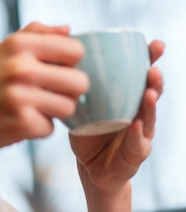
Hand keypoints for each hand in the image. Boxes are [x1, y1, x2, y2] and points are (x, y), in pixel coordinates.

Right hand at [0, 22, 89, 160]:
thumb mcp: (2, 50)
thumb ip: (36, 34)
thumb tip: (69, 29)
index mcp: (19, 44)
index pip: (76, 50)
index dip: (69, 64)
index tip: (53, 71)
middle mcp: (21, 67)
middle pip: (80, 81)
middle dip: (68, 91)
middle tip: (45, 94)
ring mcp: (22, 96)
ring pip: (70, 107)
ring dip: (54, 112)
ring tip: (30, 108)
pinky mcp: (23, 123)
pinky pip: (51, 127)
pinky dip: (38, 128)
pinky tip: (18, 122)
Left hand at [69, 39, 164, 193]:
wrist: (90, 167)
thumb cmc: (87, 130)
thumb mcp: (79, 104)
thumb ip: (73, 84)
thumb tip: (55, 54)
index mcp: (127, 98)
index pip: (141, 75)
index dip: (150, 60)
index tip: (155, 44)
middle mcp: (138, 113)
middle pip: (152, 93)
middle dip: (155, 80)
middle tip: (154, 68)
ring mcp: (139, 134)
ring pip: (149, 118)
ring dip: (150, 105)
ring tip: (150, 93)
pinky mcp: (135, 155)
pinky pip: (138, 144)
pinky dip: (137, 134)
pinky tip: (135, 124)